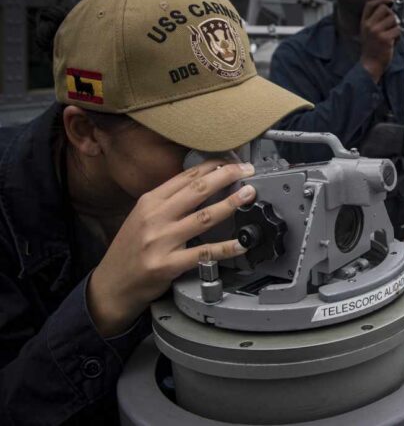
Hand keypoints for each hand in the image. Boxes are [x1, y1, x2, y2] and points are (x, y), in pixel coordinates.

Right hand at [87, 160, 256, 335]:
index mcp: (149, 202)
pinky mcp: (168, 264)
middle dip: (226, 176)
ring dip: (230, 204)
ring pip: (204, 217)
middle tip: (247, 170)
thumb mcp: (142, 217)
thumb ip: (169, 202)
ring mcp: (161, 241)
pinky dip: (226, 247)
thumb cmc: (130, 250)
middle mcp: (155, 217)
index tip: (232, 160)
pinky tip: (242, 243)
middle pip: (197, 190)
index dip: (213, 166)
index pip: (186, 177)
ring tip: (249, 195)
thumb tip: (202, 184)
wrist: (111, 285)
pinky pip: (203, 253)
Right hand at [359, 0, 400, 81]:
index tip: (389, 0)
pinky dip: (399, 36)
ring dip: (396, 27)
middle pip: (385, 9)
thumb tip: (389, 7)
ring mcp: (376, 32)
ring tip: (391, 36)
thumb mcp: (368, 32)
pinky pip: (398, 30)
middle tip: (391, 25)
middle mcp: (369, 25)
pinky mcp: (385, 39)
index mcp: (364, 22)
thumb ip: (375, 20)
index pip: (370, 4)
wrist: (370, 64)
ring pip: (394, 19)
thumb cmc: (372, 48)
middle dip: (392, 15)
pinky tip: (393, 42)